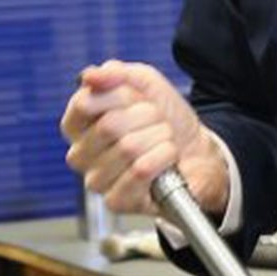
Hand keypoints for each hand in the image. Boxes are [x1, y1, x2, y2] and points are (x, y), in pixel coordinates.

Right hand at [59, 59, 226, 215]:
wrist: (198, 150)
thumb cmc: (165, 119)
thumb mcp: (144, 84)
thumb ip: (116, 73)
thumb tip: (90, 75)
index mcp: (77, 125)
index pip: (85, 103)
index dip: (122, 95)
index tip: (139, 99)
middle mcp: (80, 155)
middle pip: (109, 125)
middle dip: (147, 116)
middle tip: (158, 122)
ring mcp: (96, 180)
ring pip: (129, 148)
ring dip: (160, 138)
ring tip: (164, 142)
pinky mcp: (116, 202)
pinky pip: (141, 171)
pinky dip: (164, 159)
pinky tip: (167, 162)